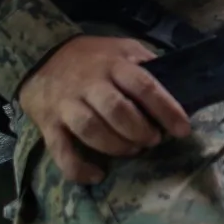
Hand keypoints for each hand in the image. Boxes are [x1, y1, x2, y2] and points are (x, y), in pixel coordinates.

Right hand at [17, 35, 190, 183]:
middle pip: (117, 110)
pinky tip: (97, 176)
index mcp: (114, 65)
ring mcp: (66, 104)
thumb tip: (178, 84)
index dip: (166, 109)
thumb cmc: (93, 56)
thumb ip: (146, 63)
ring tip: (132, 150)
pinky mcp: (48, 123)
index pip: (144, 86)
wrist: (41, 55)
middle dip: (140, 130)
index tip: (182, 129)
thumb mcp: (123, 48)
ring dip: (116, 146)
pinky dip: (78, 168)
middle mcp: (90, 84)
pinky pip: (61, 150)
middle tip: (153, 140)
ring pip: (91, 129)